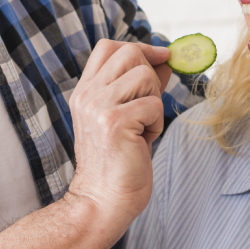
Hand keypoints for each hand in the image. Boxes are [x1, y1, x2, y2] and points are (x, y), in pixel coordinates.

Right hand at [66, 40, 171, 228]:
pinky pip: (153, 104)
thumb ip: (140, 87)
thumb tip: (164, 60)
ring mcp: (97, 107)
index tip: (161, 58)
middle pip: (129, 53)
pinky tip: (143, 141)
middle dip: (151, 75)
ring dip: (154, 103)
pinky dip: (156, 124)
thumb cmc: (118, 163)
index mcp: (85, 91)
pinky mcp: (113, 122)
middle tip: (147, 107)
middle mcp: (87, 95)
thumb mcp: (126, 117)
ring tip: (143, 128)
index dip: (140, 47)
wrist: (102, 202)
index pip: (109, 46)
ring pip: (144, 76)